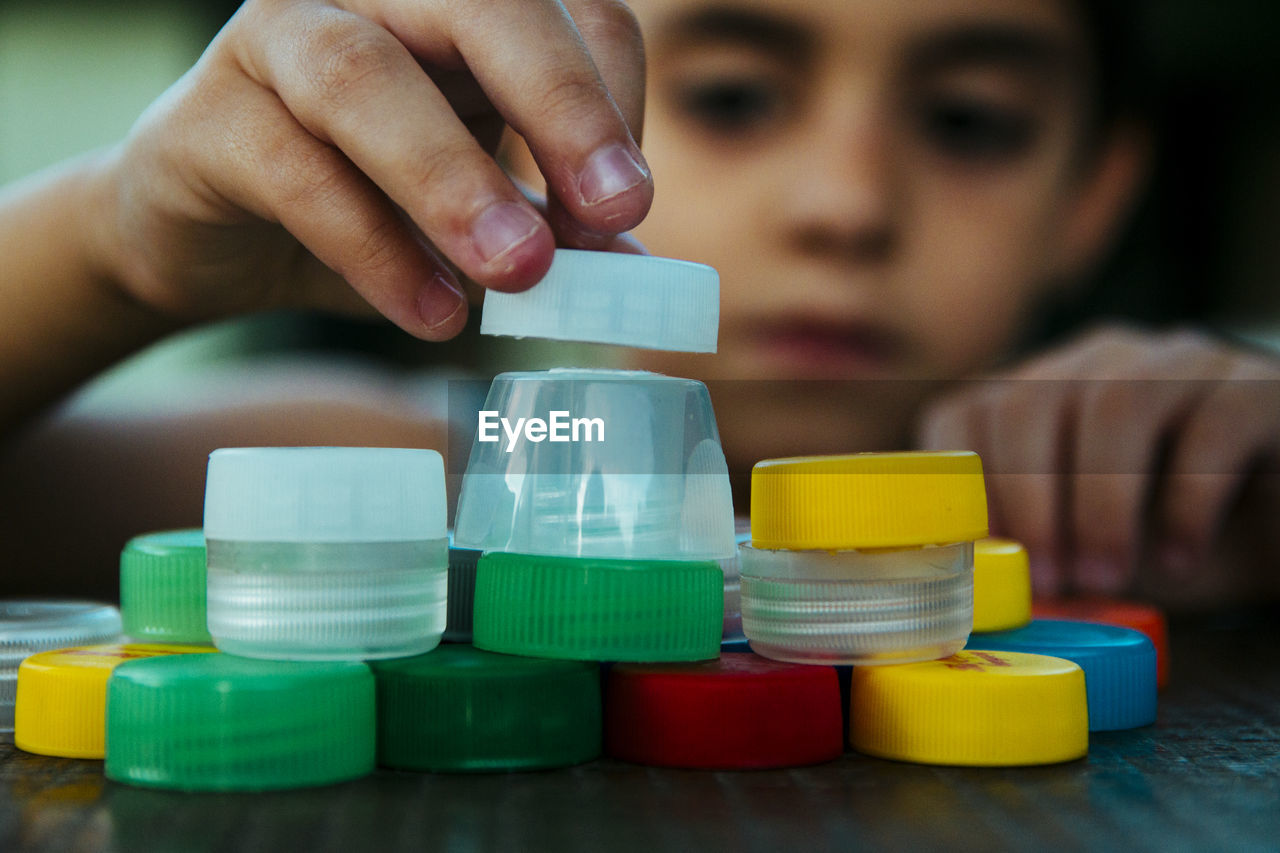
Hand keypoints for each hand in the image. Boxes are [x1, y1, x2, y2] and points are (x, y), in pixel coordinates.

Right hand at [95, 0, 650, 339]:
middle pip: (481, 4)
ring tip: (522, 272)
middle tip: (614, 211)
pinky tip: (436, 315)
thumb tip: (636, 275)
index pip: (571, 8)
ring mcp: (276, 39)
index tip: (628, 207)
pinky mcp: (208, 118)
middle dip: (561, 107)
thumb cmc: (361, 199)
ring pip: (364, 76)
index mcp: (456, 3)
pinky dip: (376, 251)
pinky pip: (297, 173)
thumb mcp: (476, 210)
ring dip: (455, 180)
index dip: (613, 100)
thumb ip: (548, 224)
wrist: (217, 234)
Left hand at [917, 326, 1279, 599]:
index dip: (964, 489)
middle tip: (1047, 578)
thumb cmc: (1166, 539)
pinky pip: (1211, 426)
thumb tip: (977, 584)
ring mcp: (1181, 362)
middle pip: (1033, 400)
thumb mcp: (1083, 547)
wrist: (1277, 528)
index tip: (981, 559)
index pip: (967, 414)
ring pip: (1117, 405)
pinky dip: (1185, 502)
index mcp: (1042, 392)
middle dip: (1030, 498)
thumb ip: (1034, 549)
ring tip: (1106, 578)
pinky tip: (1179, 558)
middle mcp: (1103, 361)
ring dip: (1101, 503)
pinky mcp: (1257, 387)